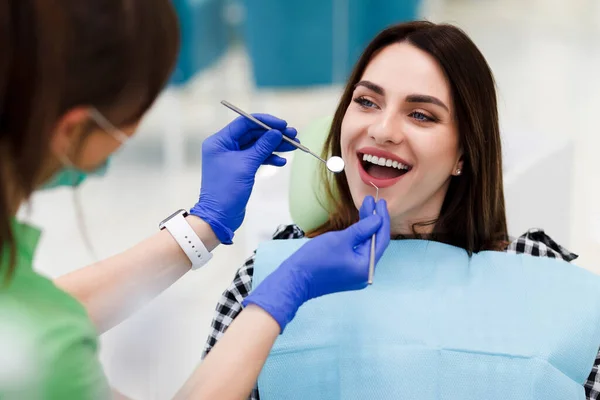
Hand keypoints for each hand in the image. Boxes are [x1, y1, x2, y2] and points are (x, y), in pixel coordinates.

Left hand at [190, 114, 297, 243]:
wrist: (220, 216)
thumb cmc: (227, 190)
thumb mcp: (246, 165)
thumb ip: (262, 146)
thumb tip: (276, 133)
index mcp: (219, 141)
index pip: (244, 123)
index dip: (265, 122)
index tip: (283, 125)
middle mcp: (224, 146)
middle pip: (253, 134)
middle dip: (273, 135)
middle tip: (293, 135)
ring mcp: (232, 158)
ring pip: (257, 146)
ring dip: (274, 146)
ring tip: (293, 146)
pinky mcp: (239, 168)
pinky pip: (256, 157)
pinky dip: (269, 158)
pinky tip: (281, 162)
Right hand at [243, 196, 390, 331]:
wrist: (295, 280)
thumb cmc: (316, 259)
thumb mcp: (341, 240)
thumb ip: (362, 229)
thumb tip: (378, 220)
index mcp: (366, 267)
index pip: (381, 239)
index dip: (382, 219)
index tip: (380, 202)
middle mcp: (365, 273)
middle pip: (375, 243)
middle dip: (374, 222)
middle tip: (372, 202)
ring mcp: (356, 275)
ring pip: (366, 247)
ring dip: (366, 229)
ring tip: (366, 209)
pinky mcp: (347, 273)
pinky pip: (358, 253)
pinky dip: (359, 239)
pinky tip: (359, 226)